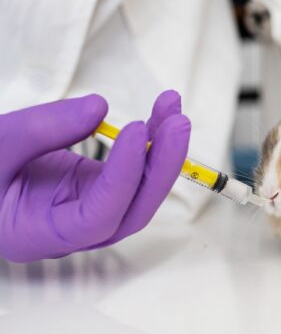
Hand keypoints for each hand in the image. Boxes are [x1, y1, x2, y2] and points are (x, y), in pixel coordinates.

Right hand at [0, 91, 189, 261]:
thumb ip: (40, 130)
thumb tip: (99, 109)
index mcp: (39, 235)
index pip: (97, 218)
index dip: (123, 177)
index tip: (135, 131)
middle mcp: (73, 231)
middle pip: (132, 209)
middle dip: (160, 165)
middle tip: (177, 122)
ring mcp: (88, 209)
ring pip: (139, 191)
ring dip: (161, 149)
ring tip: (171, 108)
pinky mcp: (95, 187)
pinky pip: (131, 171)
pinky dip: (147, 143)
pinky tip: (159, 115)